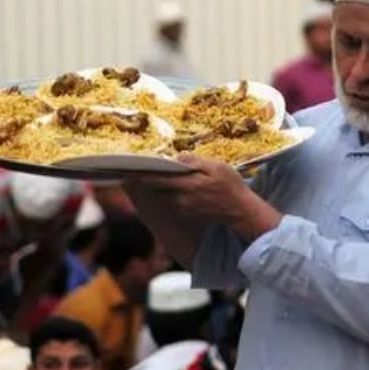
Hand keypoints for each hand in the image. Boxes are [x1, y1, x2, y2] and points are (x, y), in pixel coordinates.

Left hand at [125, 156, 280, 239]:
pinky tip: (170, 183)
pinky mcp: (187, 211)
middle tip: (133, 168)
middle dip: (146, 178)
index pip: (157, 179)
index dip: (142, 173)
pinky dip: (168, 191)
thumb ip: (194, 162)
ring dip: (157, 185)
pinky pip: (172, 199)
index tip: (128, 168)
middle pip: (157, 187)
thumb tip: (177, 158)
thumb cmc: (231, 187)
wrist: (241, 211)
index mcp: (186, 186)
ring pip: (164, 193)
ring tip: (148, 173)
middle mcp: (180, 199)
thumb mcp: (217, 167)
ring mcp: (183, 207)